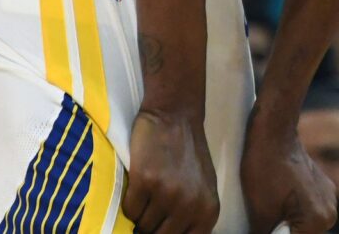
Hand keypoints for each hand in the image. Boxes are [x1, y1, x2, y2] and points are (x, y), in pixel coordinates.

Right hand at [123, 108, 219, 233]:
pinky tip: (139, 184)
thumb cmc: (188, 154)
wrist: (175, 116)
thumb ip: (193, 218)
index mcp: (209, 211)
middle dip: (151, 228)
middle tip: (151, 208)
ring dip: (140, 214)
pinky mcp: (145, 181)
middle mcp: (190, 206)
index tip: (160, 226)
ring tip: (148, 192)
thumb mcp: (203, 189)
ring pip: (142, 226)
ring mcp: (168, 194)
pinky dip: (130, 201)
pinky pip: (129, 209)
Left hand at [241, 106, 336, 233]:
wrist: (273, 131)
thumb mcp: (259, 214)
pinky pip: (305, 211)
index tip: (260, 226)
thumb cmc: (264, 168)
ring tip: (265, 218)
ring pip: (302, 226)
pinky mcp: (321, 187)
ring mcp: (328, 197)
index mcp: (318, 220)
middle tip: (260, 223)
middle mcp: (330, 211)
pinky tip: (274, 205)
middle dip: (279, 232)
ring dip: (284, 227)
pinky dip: (290, 214)